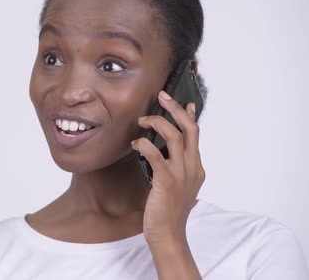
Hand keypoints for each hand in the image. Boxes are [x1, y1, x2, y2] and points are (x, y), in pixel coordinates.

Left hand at [130, 90, 204, 245]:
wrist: (168, 235)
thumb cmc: (168, 211)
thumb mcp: (176, 185)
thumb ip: (174, 167)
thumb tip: (163, 150)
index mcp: (196, 168)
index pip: (195, 135)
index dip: (190, 116)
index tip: (186, 102)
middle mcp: (192, 167)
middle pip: (189, 129)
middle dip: (175, 108)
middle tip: (162, 96)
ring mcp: (181, 174)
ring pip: (174, 136)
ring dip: (157, 122)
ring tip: (143, 119)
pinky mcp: (166, 181)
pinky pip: (156, 154)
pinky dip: (144, 144)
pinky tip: (135, 143)